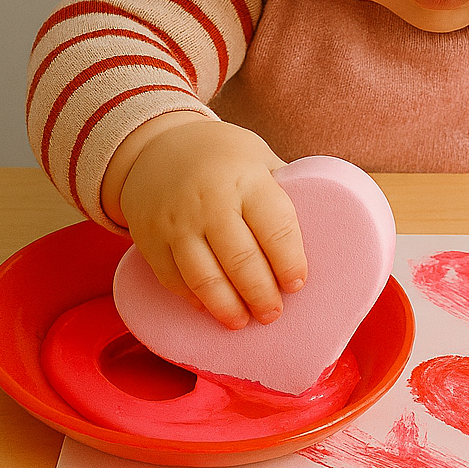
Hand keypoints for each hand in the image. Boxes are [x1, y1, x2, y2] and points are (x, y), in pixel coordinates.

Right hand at [101, 114, 306, 327]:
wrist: (155, 146)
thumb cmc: (221, 157)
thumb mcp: (258, 158)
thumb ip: (282, 192)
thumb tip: (318, 232)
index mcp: (246, 179)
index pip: (276, 228)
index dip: (289, 262)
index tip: (297, 284)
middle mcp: (210, 201)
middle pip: (241, 261)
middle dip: (261, 294)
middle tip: (272, 313)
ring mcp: (176, 222)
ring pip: (204, 277)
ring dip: (227, 306)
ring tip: (242, 321)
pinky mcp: (150, 238)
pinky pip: (173, 278)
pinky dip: (194, 298)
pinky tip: (211, 307)